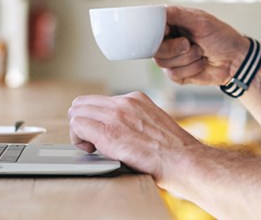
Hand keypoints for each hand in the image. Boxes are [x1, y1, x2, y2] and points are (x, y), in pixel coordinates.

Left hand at [69, 91, 204, 184]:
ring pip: (77, 112)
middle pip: (83, 103)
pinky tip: (91, 150)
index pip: (99, 101)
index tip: (99, 134)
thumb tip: (119, 131)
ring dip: (79, 131)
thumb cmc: (174, 152)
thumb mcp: (154, 124)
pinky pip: (77, 125)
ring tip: (91, 147)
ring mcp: (116, 115)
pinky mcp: (108, 132)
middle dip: (82, 122)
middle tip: (91, 141)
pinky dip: (78, 139)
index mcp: (135, 99)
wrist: (184, 161)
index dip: (94, 118)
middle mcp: (124, 102)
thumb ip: (134, 121)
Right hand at [155, 6, 249, 86]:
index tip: (172, 33)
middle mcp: (169, 40)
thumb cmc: (222, 37)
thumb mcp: (201, 21)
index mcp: (172, 24)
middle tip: (190, 44)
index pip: (151, 28)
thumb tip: (157, 10)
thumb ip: (177, 15)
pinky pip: (173, 74)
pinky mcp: (177, 74)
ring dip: (187, 59)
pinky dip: (191, 69)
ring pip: (163, 62)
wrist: (236, 61)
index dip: (158, 34)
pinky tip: (201, 63)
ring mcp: (172, 58)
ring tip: (201, 52)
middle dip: (176, 49)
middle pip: (154, 49)